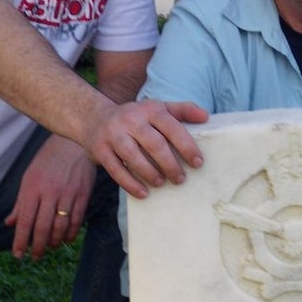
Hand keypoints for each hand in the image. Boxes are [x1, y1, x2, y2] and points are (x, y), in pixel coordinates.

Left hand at [6, 135, 95, 260]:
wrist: (74, 143)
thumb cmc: (48, 160)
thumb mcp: (29, 177)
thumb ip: (20, 202)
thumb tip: (10, 223)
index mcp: (32, 188)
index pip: (25, 221)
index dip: (20, 241)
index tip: (17, 254)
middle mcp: (49, 192)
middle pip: (42, 228)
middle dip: (37, 247)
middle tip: (35, 257)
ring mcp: (67, 194)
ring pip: (60, 227)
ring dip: (54, 242)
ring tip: (49, 247)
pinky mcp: (83, 194)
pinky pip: (77, 220)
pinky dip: (71, 233)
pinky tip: (66, 239)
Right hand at [86, 99, 208, 197]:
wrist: (95, 118)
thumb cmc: (136, 117)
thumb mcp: (158, 108)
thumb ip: (182, 110)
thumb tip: (206, 116)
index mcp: (149, 109)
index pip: (171, 127)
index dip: (186, 145)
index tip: (198, 163)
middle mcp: (131, 119)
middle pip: (154, 144)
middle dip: (170, 164)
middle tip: (181, 179)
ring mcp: (113, 134)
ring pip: (134, 157)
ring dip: (150, 174)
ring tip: (162, 183)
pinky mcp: (100, 150)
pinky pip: (116, 170)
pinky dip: (130, 184)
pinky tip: (143, 193)